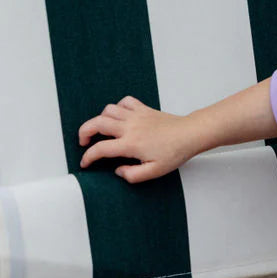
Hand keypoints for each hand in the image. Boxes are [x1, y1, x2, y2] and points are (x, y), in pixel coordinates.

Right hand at [78, 95, 197, 183]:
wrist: (190, 134)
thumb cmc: (175, 152)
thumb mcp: (155, 171)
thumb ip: (133, 175)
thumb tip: (118, 171)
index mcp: (131, 144)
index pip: (100, 149)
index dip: (88, 157)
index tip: (85, 162)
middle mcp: (130, 127)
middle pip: (97, 123)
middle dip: (84, 132)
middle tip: (84, 142)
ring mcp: (136, 115)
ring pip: (108, 110)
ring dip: (99, 119)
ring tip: (101, 130)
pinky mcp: (143, 109)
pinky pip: (124, 102)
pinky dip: (118, 107)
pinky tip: (120, 117)